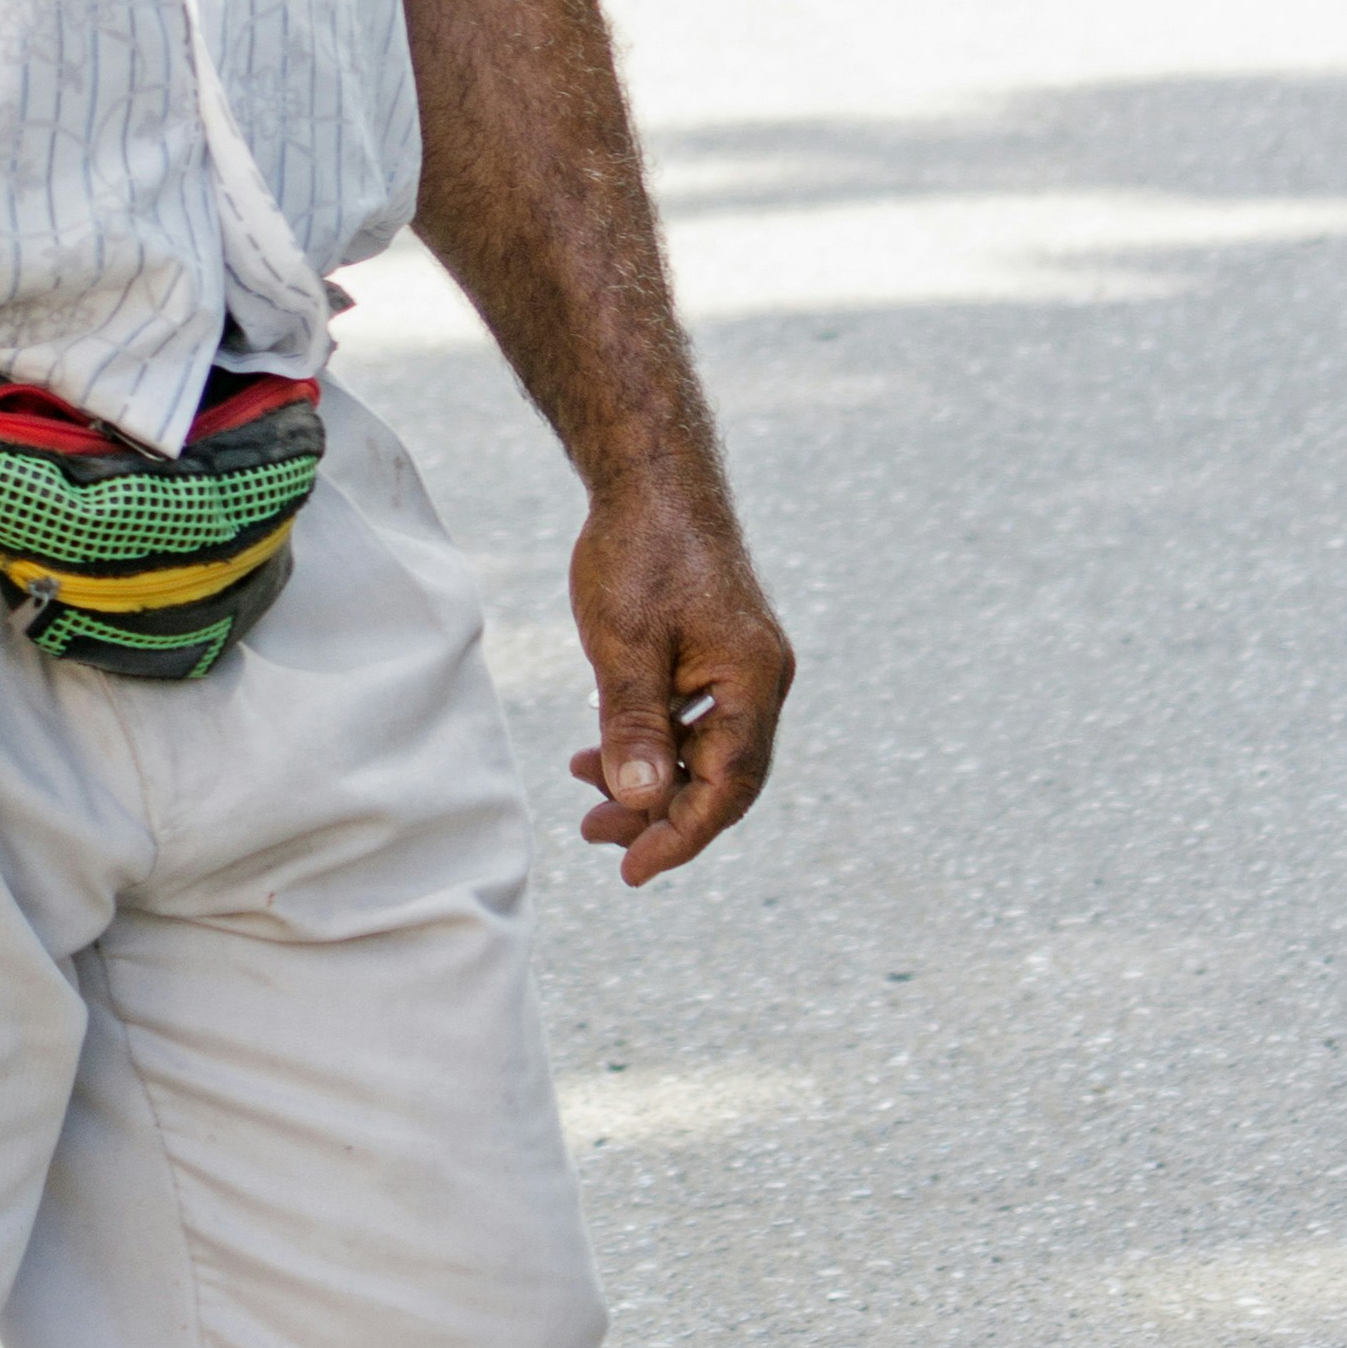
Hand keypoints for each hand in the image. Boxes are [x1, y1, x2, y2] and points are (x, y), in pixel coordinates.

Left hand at [565, 471, 792, 886]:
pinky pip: (694, 721)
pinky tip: (602, 750)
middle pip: (722, 778)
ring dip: (651, 779)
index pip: (726, 786)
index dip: (680, 834)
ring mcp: (743, 667)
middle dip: (661, 816)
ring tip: (586, 792)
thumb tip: (638, 801)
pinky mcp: (719, 654)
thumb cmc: (640, 551)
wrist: (653, 477)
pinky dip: (653, 742)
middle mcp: (761, 680)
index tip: (633, 870)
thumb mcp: (624, 643)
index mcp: (753, 681)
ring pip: (704, 752)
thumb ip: (632, 723)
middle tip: (595, 838)